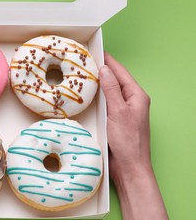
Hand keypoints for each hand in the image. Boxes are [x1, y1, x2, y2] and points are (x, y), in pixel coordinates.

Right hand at [99, 52, 172, 219]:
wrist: (128, 167)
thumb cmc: (128, 141)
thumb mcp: (118, 112)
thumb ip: (111, 90)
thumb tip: (104, 69)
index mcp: (136, 96)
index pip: (120, 72)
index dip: (108, 61)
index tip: (96, 51)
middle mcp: (130, 101)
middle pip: (114, 80)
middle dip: (101, 71)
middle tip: (85, 62)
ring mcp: (122, 111)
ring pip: (108, 92)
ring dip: (97, 84)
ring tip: (83, 75)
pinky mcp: (114, 120)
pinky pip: (104, 103)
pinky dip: (96, 97)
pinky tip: (86, 95)